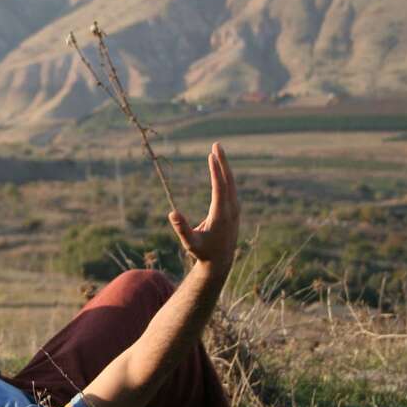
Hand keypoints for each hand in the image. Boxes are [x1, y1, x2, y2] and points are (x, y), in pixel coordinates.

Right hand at [167, 143, 239, 275]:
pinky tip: (220, 167)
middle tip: (216, 145)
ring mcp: (235, 209)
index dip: (215, 171)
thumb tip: (172, 213)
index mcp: (221, 215)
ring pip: (231, 183)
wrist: (220, 262)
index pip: (219, 188)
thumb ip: (182, 228)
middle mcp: (231, 209)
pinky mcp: (234, 209)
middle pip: (228, 180)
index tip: (211, 156)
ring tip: (217, 151)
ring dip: (224, 166)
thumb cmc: (203, 252)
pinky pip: (230, 188)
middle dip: (222, 162)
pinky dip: (225, 175)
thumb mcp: (190, 243)